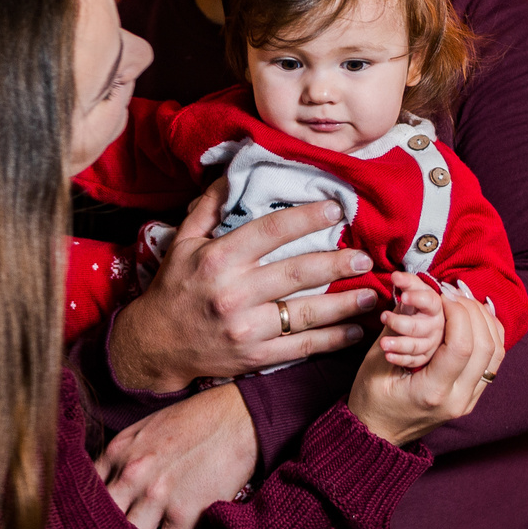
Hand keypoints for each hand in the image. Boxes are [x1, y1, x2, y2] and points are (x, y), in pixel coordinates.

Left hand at [97, 385, 259, 528]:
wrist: (238, 418)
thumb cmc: (193, 421)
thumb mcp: (144, 430)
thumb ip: (119, 459)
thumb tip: (103, 488)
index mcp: (118, 452)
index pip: (85, 494)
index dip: (85, 517)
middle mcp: (132, 475)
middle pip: (101, 522)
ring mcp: (158, 495)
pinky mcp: (188, 512)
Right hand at [106, 180, 381, 391]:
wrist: (155, 345)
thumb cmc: (173, 287)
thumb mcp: (182, 241)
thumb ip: (209, 207)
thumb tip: (233, 171)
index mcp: (218, 259)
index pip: (271, 231)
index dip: (307, 217)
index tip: (336, 208)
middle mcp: (234, 292)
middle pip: (297, 273)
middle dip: (337, 263)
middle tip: (364, 256)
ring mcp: (246, 328)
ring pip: (306, 313)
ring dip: (345, 304)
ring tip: (372, 294)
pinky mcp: (254, 356)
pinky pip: (301, 347)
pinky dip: (332, 339)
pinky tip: (354, 330)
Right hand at [347, 281, 506, 445]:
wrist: (377, 434)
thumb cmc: (370, 402)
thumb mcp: (373, 363)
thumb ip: (396, 327)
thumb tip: (413, 293)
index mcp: (432, 393)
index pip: (462, 347)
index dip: (457, 313)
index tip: (441, 295)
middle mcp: (458, 399)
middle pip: (486, 347)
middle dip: (473, 311)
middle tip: (453, 293)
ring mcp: (469, 400)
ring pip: (496, 352)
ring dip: (485, 320)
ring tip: (463, 300)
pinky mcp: (472, 396)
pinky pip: (493, 361)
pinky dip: (489, 333)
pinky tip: (475, 315)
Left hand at [375, 272, 444, 367]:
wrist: (412, 333)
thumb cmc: (413, 307)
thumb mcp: (411, 296)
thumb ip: (408, 285)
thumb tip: (396, 276)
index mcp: (435, 307)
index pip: (430, 301)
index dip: (417, 298)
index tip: (403, 296)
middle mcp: (436, 326)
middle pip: (422, 327)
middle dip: (402, 323)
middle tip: (384, 317)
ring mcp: (431, 344)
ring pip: (417, 346)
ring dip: (399, 343)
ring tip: (383, 343)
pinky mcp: (424, 359)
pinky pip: (413, 361)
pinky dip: (399, 358)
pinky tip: (388, 355)